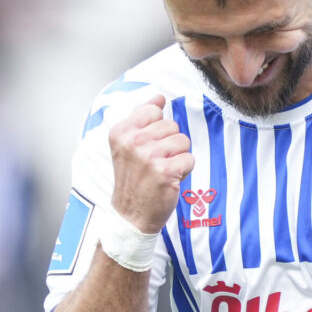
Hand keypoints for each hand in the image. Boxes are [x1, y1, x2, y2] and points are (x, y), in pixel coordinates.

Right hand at [108, 95, 194, 233]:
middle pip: (172, 125)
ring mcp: (149, 156)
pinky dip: (184, 170)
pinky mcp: (165, 172)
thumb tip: (159, 97)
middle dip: (170, 143)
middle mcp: (133, 142)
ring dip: (178, 156)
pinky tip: (170, 179)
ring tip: (162, 170)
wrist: (130, 214)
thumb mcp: (126, 144)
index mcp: (121, 131)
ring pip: (183, 141)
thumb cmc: (133, 178)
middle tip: (155, 162)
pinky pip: (189, 158)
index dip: (157, 129)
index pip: (154, 110)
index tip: (147, 146)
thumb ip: (141, 117)